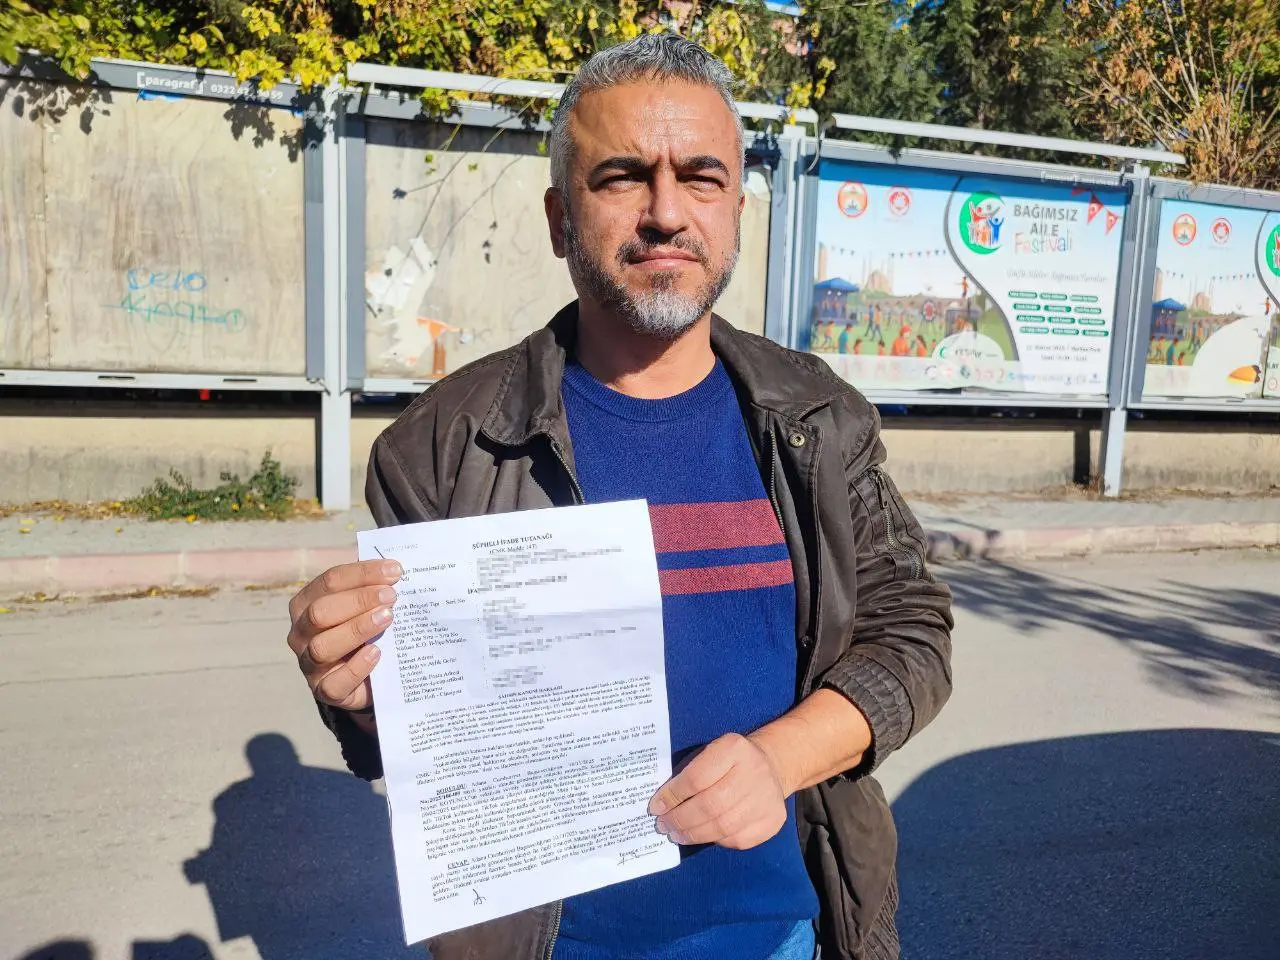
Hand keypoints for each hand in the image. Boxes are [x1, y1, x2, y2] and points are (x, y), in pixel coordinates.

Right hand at [287, 559, 401, 711]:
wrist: (368, 675)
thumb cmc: (364, 630)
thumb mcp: (365, 605)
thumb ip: (374, 586)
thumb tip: (395, 567)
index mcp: (306, 603)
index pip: (330, 581)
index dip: (362, 574)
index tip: (394, 571)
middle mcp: (301, 632)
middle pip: (320, 612)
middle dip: (358, 600)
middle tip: (392, 596)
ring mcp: (308, 664)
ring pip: (322, 647)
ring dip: (357, 629)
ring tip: (387, 618)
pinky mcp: (324, 691)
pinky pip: (333, 684)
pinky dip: (356, 668)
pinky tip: (376, 653)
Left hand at [647, 733, 788, 849]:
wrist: (771, 766)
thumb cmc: (728, 761)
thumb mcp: (708, 753)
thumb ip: (688, 773)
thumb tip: (661, 804)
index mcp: (733, 748)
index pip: (697, 777)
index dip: (673, 796)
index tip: (656, 808)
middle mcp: (754, 771)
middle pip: (710, 805)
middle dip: (681, 819)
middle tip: (664, 826)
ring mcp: (767, 798)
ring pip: (723, 826)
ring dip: (694, 834)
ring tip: (677, 835)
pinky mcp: (773, 820)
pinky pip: (738, 839)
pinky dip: (716, 840)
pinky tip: (703, 836)